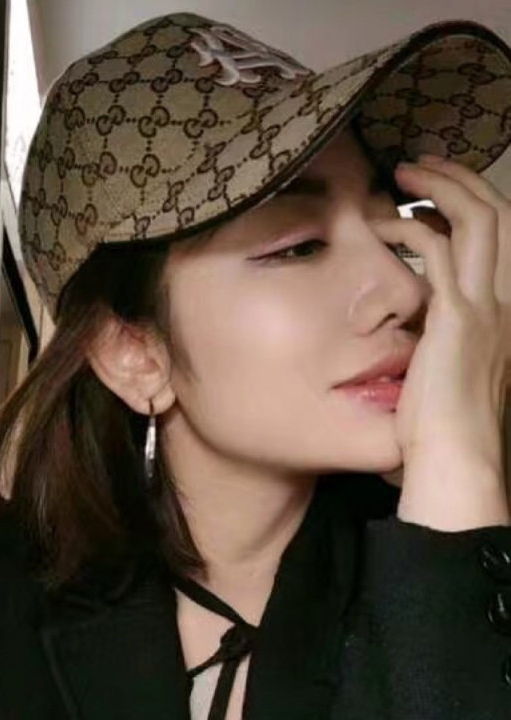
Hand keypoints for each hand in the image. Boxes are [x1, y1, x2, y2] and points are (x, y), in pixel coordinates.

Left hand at [371, 154, 509, 527]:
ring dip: (439, 190)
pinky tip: (382, 228)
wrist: (456, 462)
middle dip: (459, 182)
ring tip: (402, 174)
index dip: (471, 204)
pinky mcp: (455, 318)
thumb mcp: (450, 369)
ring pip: (476, 222)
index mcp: (505, 312)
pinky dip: (410, 231)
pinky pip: (436, 253)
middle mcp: (505, 301)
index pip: (501, 238)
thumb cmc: (443, 427)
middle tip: (417, 165)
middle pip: (497, 216)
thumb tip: (411, 315)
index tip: (435, 192)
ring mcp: (485, 307)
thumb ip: (440, 335)